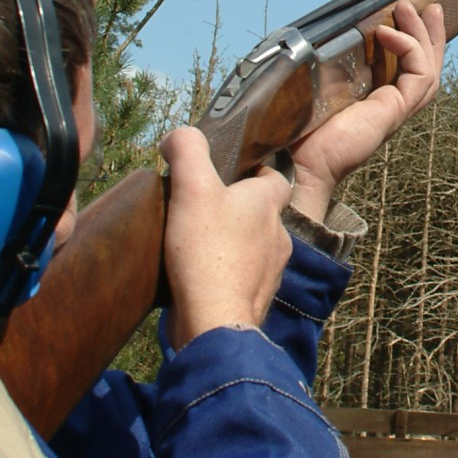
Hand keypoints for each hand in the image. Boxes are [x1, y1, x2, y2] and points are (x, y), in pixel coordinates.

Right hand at [160, 126, 292, 348]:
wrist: (214, 321)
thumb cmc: (208, 251)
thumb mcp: (192, 187)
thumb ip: (187, 150)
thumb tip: (179, 136)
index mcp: (269, 204)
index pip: (275, 176)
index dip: (254, 171)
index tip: (227, 173)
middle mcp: (278, 236)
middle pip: (261, 213)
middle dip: (236, 210)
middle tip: (202, 208)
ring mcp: (270, 271)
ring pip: (252, 248)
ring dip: (230, 243)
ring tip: (196, 242)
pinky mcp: (253, 299)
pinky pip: (241, 278)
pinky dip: (224, 274)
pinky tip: (198, 275)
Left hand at [286, 0, 446, 219]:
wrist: (298, 162)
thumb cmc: (299, 130)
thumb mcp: (316, 87)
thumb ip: (327, 66)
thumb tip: (320, 35)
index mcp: (373, 103)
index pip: (405, 71)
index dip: (412, 43)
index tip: (407, 15)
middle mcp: (388, 106)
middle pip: (424, 69)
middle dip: (429, 36)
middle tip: (430, 7)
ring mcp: (394, 110)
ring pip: (426, 70)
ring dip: (422, 37)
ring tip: (410, 9)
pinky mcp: (394, 111)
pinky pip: (417, 75)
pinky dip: (408, 49)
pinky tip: (388, 32)